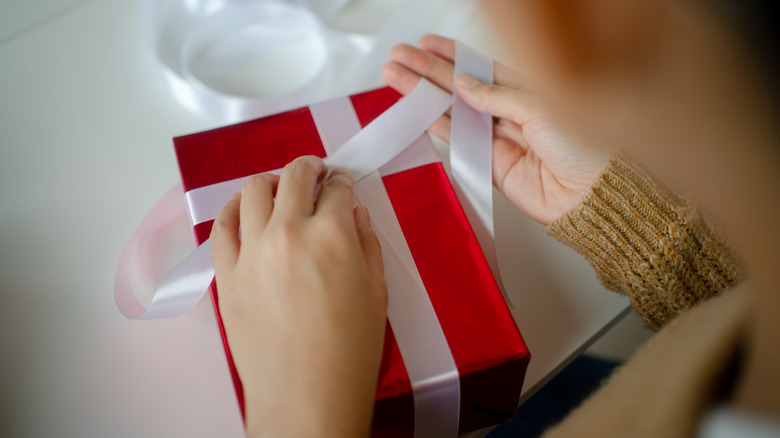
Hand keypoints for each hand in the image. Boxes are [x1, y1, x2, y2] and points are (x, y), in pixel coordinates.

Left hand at [210, 156, 387, 437]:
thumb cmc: (349, 351)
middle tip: (316, 172)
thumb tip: (355, 215)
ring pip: (253, 191)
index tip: (342, 183)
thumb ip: (366, 244)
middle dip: (309, 168)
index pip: (337, 188)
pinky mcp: (228, 275)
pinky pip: (222, 228)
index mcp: (332, 234)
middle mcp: (289, 232)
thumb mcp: (376, 292)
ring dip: (271, 182)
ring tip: (279, 188)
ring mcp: (252, 252)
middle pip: (293, 177)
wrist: (307, 395)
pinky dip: (233, 210)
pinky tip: (243, 209)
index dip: (342, 181)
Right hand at [382, 35, 607, 224]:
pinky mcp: (491, 165)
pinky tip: (418, 110)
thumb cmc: (587, 147)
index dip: (453, 55)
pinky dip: (436, 126)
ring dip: (424, 96)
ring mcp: (499, 139)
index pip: (482, 67)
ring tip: (398, 78)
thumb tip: (465, 85)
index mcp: (529, 90)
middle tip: (400, 58)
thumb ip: (498, 97)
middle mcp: (512, 113)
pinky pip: (458, 142)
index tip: (427, 44)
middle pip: (461, 87)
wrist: (592, 194)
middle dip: (429, 71)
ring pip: (453, 112)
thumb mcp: (542, 106)